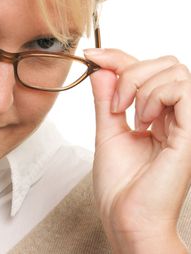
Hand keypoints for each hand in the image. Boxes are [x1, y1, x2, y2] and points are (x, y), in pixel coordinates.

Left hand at [85, 48, 190, 252]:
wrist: (125, 216)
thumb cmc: (119, 185)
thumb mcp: (107, 131)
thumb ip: (106, 99)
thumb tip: (102, 68)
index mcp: (159, 116)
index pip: (147, 69)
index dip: (119, 56)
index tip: (90, 55)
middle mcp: (176, 116)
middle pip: (165, 63)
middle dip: (130, 70)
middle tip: (114, 103)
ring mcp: (187, 123)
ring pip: (175, 70)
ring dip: (141, 85)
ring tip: (129, 115)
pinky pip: (183, 89)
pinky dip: (155, 95)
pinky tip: (143, 121)